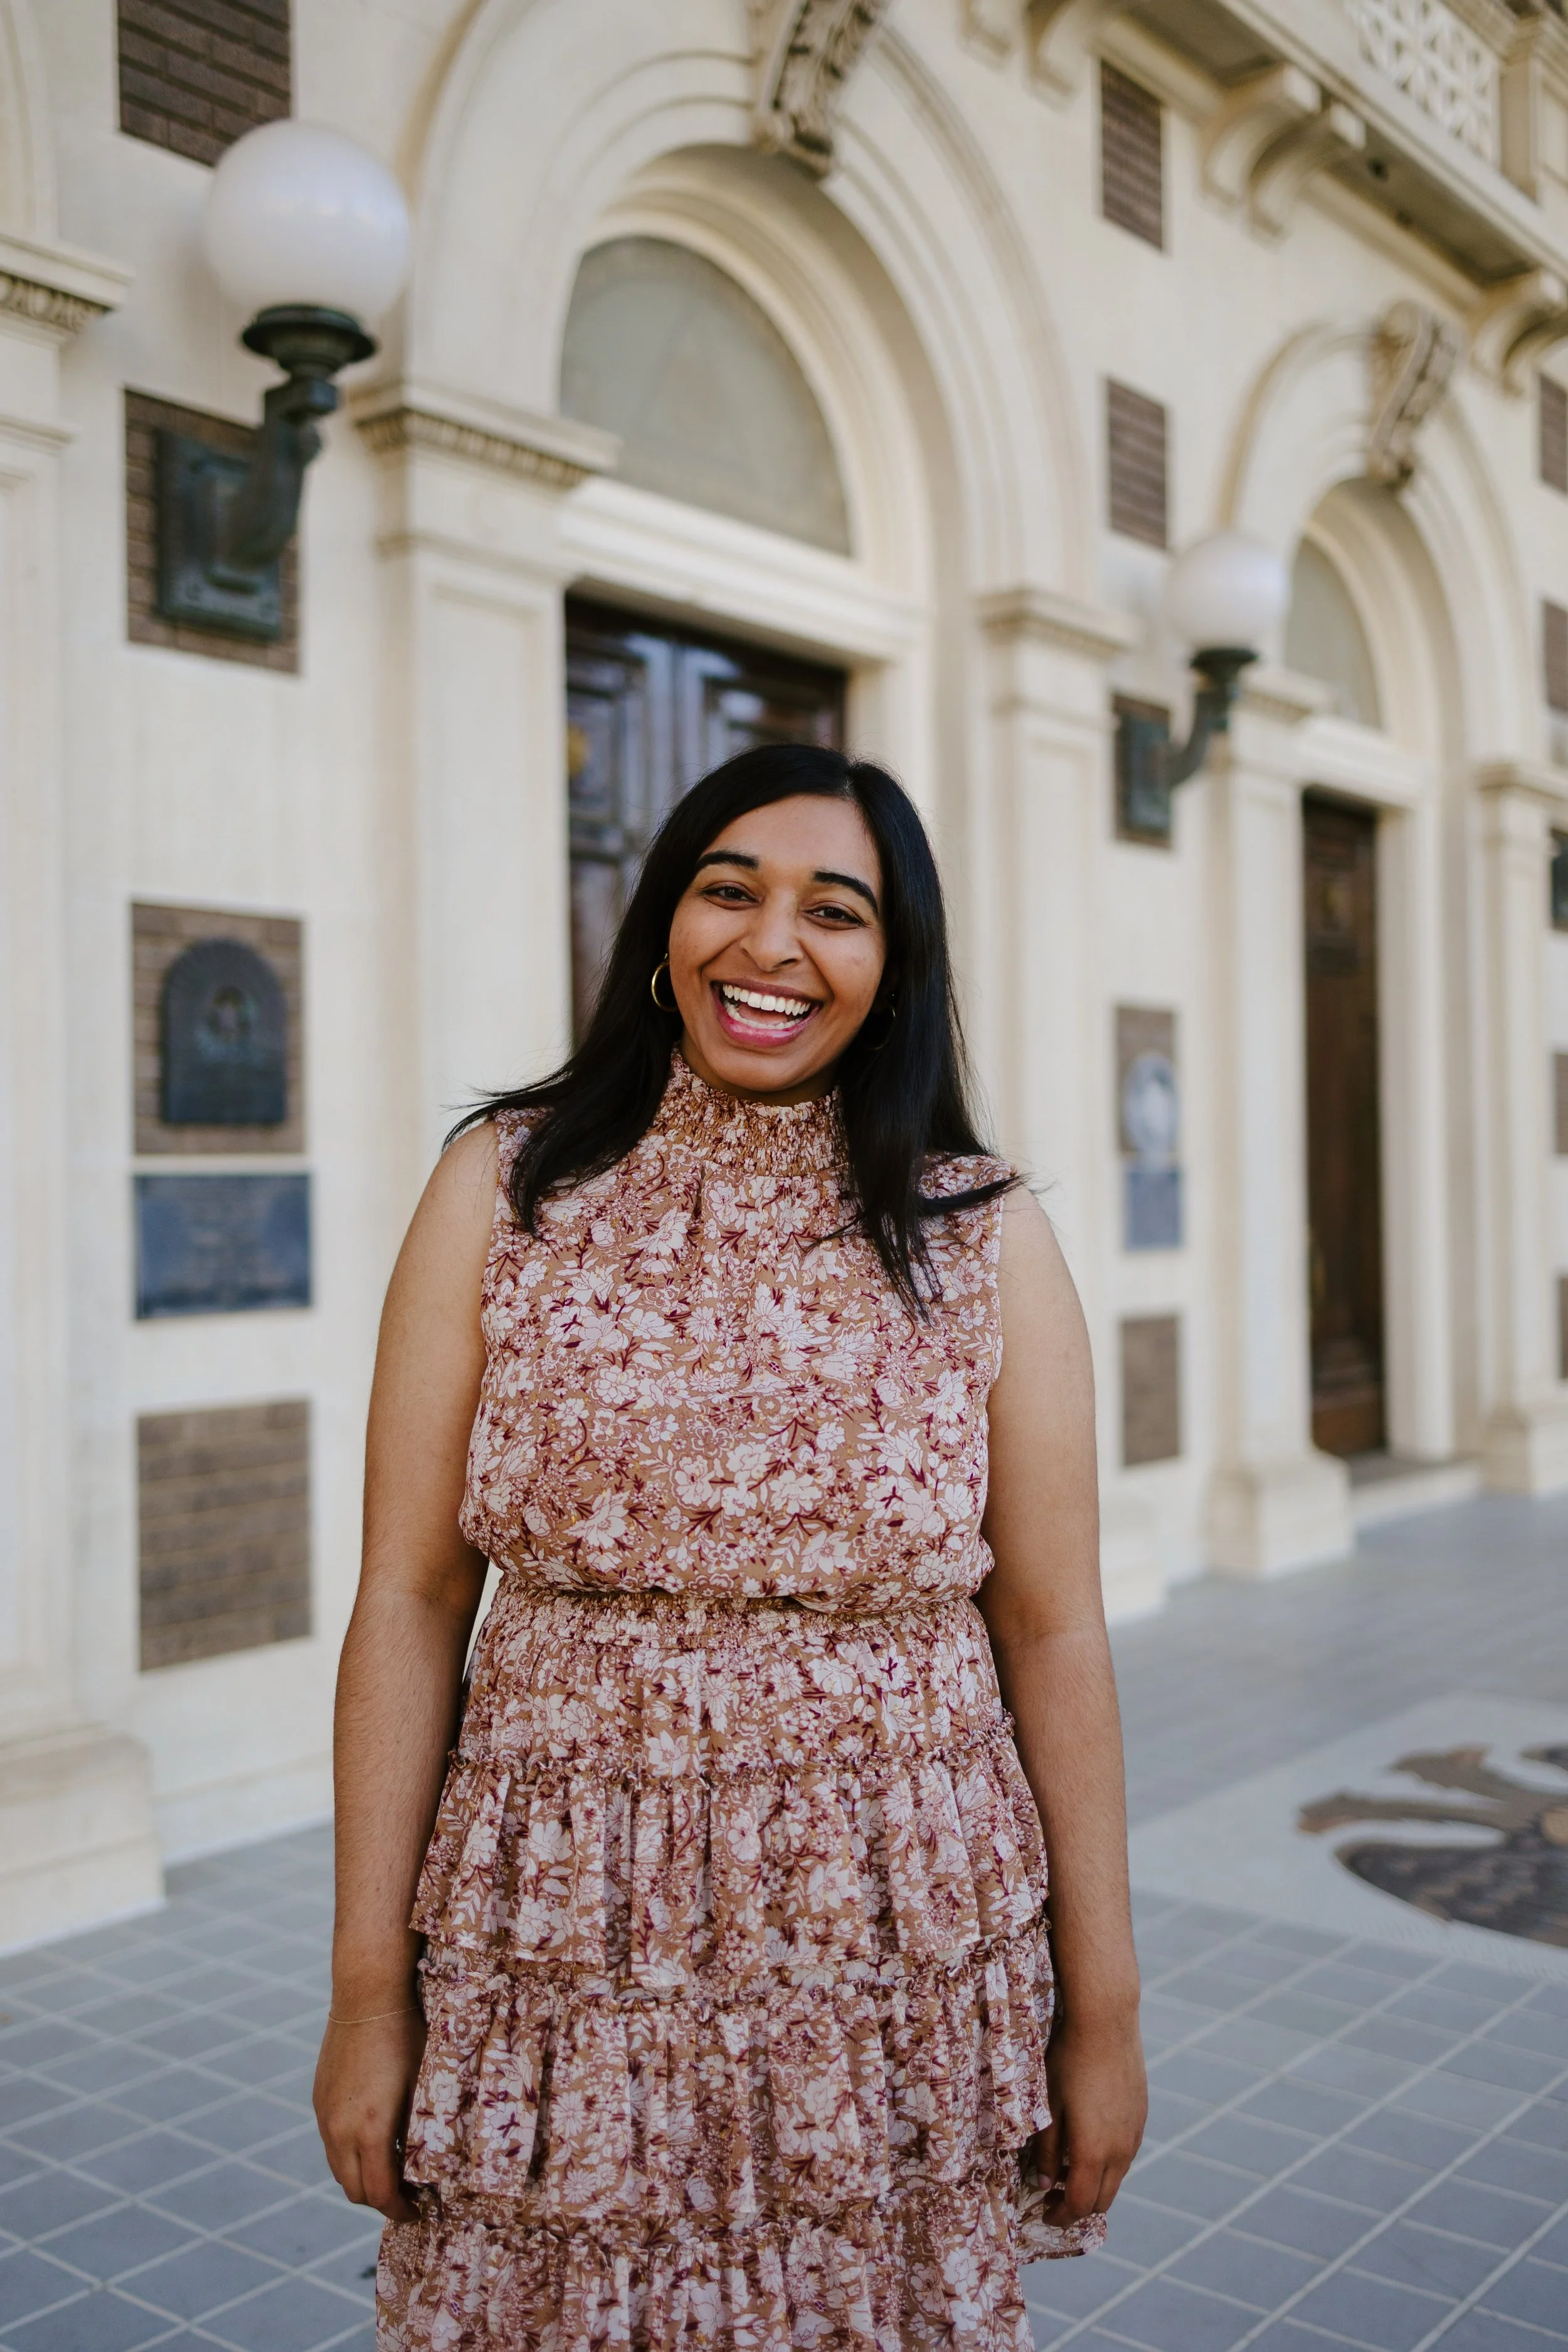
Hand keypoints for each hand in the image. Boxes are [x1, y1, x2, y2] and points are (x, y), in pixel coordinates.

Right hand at [313, 2004, 426, 2223]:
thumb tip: (430, 2164)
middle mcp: (340, 2130)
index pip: (380, 2193)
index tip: (419, 2212)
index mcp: (371, 2130)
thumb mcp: (422, 2085)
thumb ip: (420, 2130)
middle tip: (407, 2197)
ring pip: (338, 2170)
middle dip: (380, 2202)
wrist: (366, 1996)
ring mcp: (325, 2116)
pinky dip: (349, 2156)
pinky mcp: (319, 2101)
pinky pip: (331, 2144)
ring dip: (362, 2180)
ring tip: (390, 2172)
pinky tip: (372, 2142)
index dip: (400, 2211)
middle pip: (354, 2191)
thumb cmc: (405, 2037)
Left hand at [1033, 2005, 1146, 2228]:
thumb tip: (1042, 2183)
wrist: (1107, 2023)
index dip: (1060, 2216)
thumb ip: (1045, 2150)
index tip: (1044, 2213)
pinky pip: (1125, 2156)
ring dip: (1094, 2185)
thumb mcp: (1047, 2106)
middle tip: (1053, 2197)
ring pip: (1116, 2179)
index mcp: (1093, 2151)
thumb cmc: (1069, 2061)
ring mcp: (1134, 2134)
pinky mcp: (1141, 2118)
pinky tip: (1088, 2144)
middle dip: (1077, 2207)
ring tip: (1067, 2171)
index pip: (1079, 2204)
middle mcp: (1120, 2151)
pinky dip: (1107, 2165)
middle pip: (1102, 2200)